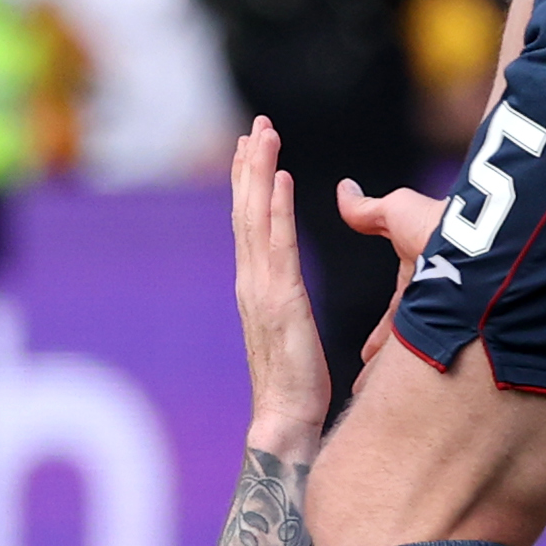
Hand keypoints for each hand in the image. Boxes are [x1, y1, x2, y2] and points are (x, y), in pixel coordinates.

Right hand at [226, 121, 334, 463]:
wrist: (285, 421)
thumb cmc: (298, 384)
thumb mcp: (295, 332)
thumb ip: (289, 306)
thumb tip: (293, 293)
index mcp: (257, 286)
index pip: (252, 224)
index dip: (252, 184)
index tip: (255, 147)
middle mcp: (252, 280)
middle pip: (247, 211)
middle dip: (250, 165)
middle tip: (257, 125)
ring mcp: (261, 288)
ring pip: (256, 218)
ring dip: (258, 173)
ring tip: (262, 136)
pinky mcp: (279, 300)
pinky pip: (278, 244)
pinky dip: (276, 208)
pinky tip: (281, 179)